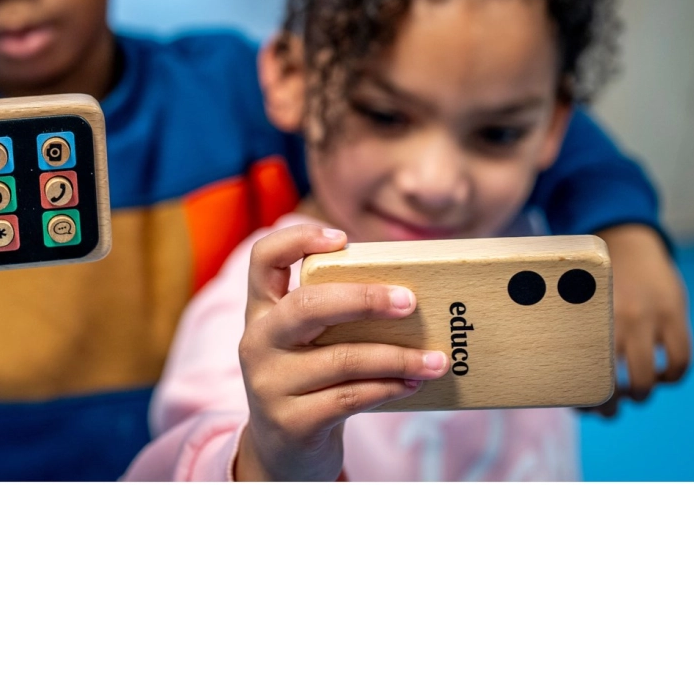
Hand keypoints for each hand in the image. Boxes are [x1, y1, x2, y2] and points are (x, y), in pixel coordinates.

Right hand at [234, 222, 448, 480]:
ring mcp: (269, 383)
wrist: (282, 455)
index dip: (298, 240)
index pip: (264, 259)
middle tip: (409, 301)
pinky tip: (412, 383)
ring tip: (436, 360)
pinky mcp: (290, 421)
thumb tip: (409, 294)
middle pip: (307, 306)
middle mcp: (258, 342)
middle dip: (364, 299)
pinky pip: (349, 397)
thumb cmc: (310, 383)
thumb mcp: (307, 344)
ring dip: (397, 357)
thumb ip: (334, 317)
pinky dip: (388, 387)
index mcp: (262, 311)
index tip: (342, 239)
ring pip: (342, 359)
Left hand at [592, 224, 691, 415]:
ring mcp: (648, 316)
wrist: (627, 240)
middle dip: (609, 405)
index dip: (582, 398)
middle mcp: (616, 317)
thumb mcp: (577, 301)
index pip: (582, 371)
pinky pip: (680, 361)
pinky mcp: (675, 314)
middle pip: (611, 381)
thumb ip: (576, 335)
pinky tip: (662, 374)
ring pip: (646, 378)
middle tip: (607, 409)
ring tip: (635, 393)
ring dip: (640, 394)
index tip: (582, 408)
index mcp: (586, 316)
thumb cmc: (594, 281)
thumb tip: (567, 383)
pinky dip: (672, 376)